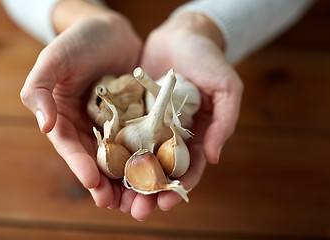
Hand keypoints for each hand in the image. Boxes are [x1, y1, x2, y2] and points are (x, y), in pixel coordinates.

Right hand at [20, 5, 141, 207]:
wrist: (110, 30)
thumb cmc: (79, 41)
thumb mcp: (54, 60)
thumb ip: (40, 90)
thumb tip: (44, 126)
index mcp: (67, 118)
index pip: (71, 147)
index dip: (81, 166)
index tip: (94, 183)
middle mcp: (91, 127)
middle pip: (99, 161)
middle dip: (109, 185)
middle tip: (120, 205)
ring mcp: (116, 125)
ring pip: (123, 158)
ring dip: (131, 181)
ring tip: (142, 199)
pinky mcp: (138, 119)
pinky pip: (144, 141)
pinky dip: (151, 158)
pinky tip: (162, 172)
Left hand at [120, 13, 242, 219]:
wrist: (182, 34)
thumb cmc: (209, 59)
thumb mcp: (226, 88)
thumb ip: (224, 122)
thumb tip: (215, 158)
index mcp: (196, 135)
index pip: (189, 168)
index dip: (179, 187)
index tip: (167, 202)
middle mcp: (171, 135)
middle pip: (160, 171)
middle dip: (149, 192)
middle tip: (137, 211)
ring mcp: (150, 125)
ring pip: (138, 159)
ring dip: (128, 181)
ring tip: (115, 199)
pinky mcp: (132, 112)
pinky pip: (122, 135)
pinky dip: (114, 153)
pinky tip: (103, 167)